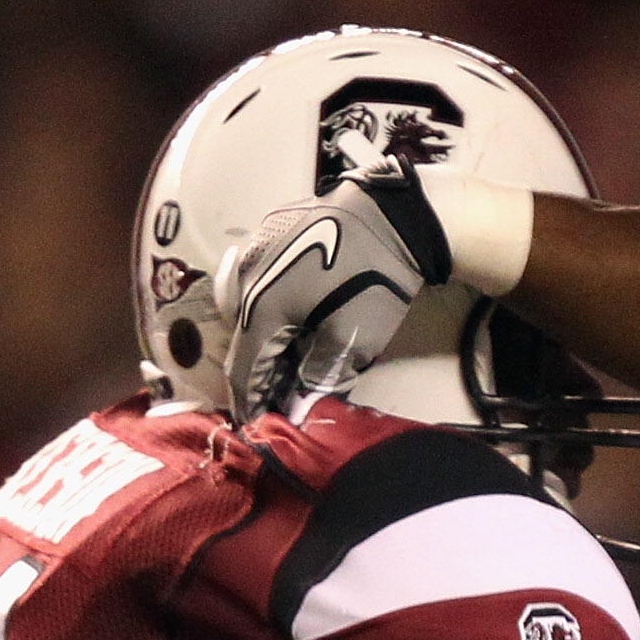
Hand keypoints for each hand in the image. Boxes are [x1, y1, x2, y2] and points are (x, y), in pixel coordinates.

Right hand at [218, 161, 451, 420]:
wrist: (396, 214)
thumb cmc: (374, 278)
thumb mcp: (353, 338)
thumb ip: (319, 376)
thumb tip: (299, 407)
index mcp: (258, 307)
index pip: (244, 368)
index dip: (252, 400)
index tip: (260, 424)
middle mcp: (243, 277)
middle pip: (244, 338)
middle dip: (261, 370)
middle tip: (283, 393)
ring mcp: (254, 248)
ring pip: (249, 306)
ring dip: (267, 336)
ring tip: (292, 357)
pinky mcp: (271, 230)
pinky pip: (260, 278)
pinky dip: (273, 305)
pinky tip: (297, 316)